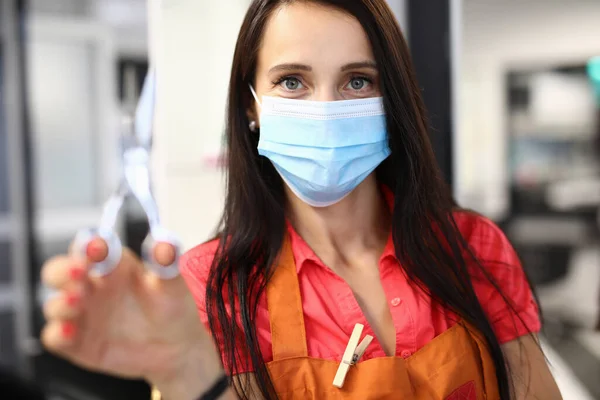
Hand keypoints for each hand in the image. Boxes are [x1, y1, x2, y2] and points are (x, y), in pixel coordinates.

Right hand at [41, 238, 223, 396]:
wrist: (175, 345)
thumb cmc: (170, 306)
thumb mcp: (173, 285)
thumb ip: (166, 264)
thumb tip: (164, 245)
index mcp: (112, 265)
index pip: (92, 248)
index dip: (91, 245)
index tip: (98, 246)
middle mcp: (91, 286)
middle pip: (59, 271)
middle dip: (63, 270)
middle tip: (78, 273)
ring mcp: (81, 314)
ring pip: (54, 304)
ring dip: (61, 302)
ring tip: (77, 301)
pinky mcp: (76, 342)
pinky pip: (56, 337)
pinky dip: (57, 334)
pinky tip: (70, 332)